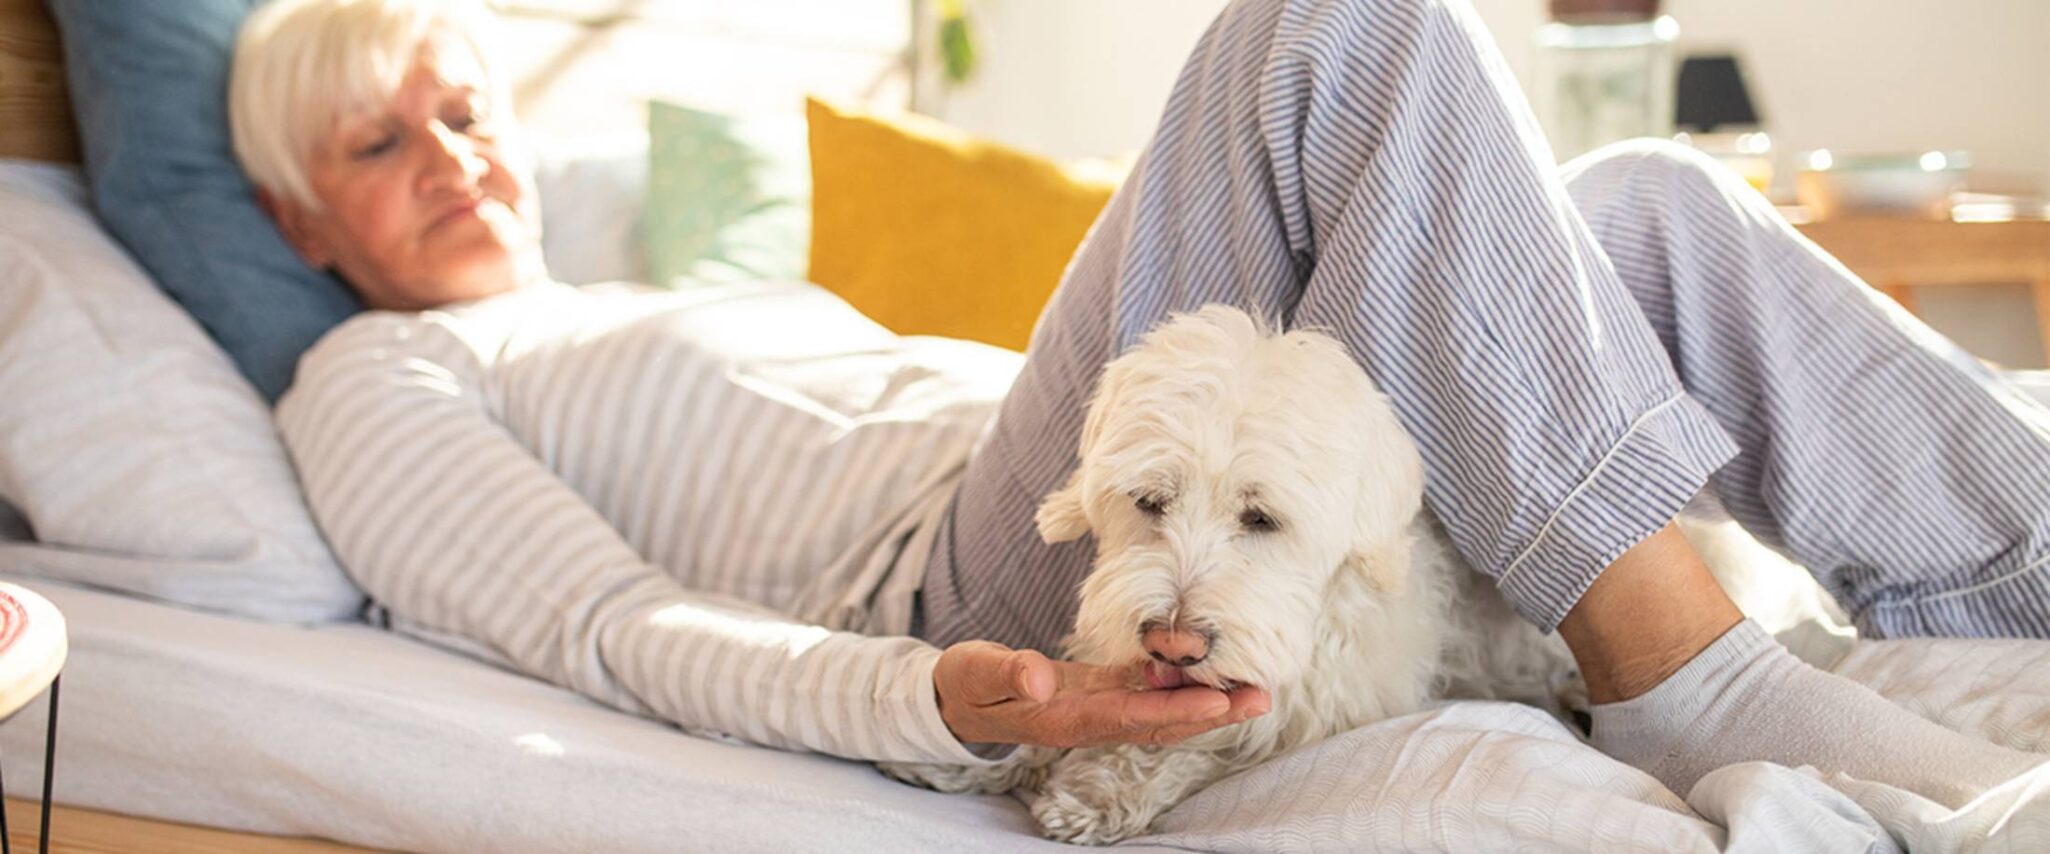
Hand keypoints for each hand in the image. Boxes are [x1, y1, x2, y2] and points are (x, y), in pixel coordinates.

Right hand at [933, 640, 1270, 748]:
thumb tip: (1040, 676)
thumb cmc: (966, 685)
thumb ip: (1007, 673)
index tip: (1217, 702)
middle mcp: (1092, 719)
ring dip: (1207, 700)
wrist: (959, 699)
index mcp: (1066, 719)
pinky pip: (1148, 690)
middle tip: (1260, 698)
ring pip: (1162, 709)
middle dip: (1212, 713)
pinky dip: (1180, 682)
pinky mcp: (1100, 690)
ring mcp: (1099, 707)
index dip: (1176, 712)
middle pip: (1161, 723)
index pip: (1131, 718)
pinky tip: (1207, 666)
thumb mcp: (976, 674)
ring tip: (1252, 687)